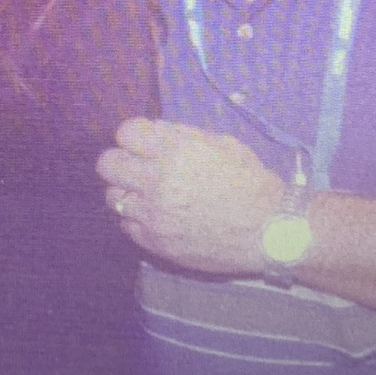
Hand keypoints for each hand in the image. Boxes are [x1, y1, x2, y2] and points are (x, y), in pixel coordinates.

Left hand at [97, 119, 285, 274]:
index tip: (145, 142)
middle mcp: (158, 182)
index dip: (135, 135)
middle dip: (122, 160)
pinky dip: (137, 218)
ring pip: (112, 196)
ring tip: (148, 193)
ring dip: (127, 191)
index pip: (126, 133)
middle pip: (108, 164)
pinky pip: (126, 224)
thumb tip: (154, 131)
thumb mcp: (222, 143)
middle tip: (137, 166)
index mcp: (175, 151)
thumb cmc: (250, 182)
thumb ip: (183, 135)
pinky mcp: (155, 242)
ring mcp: (153, 215)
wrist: (267, 231)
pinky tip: (156, 215)